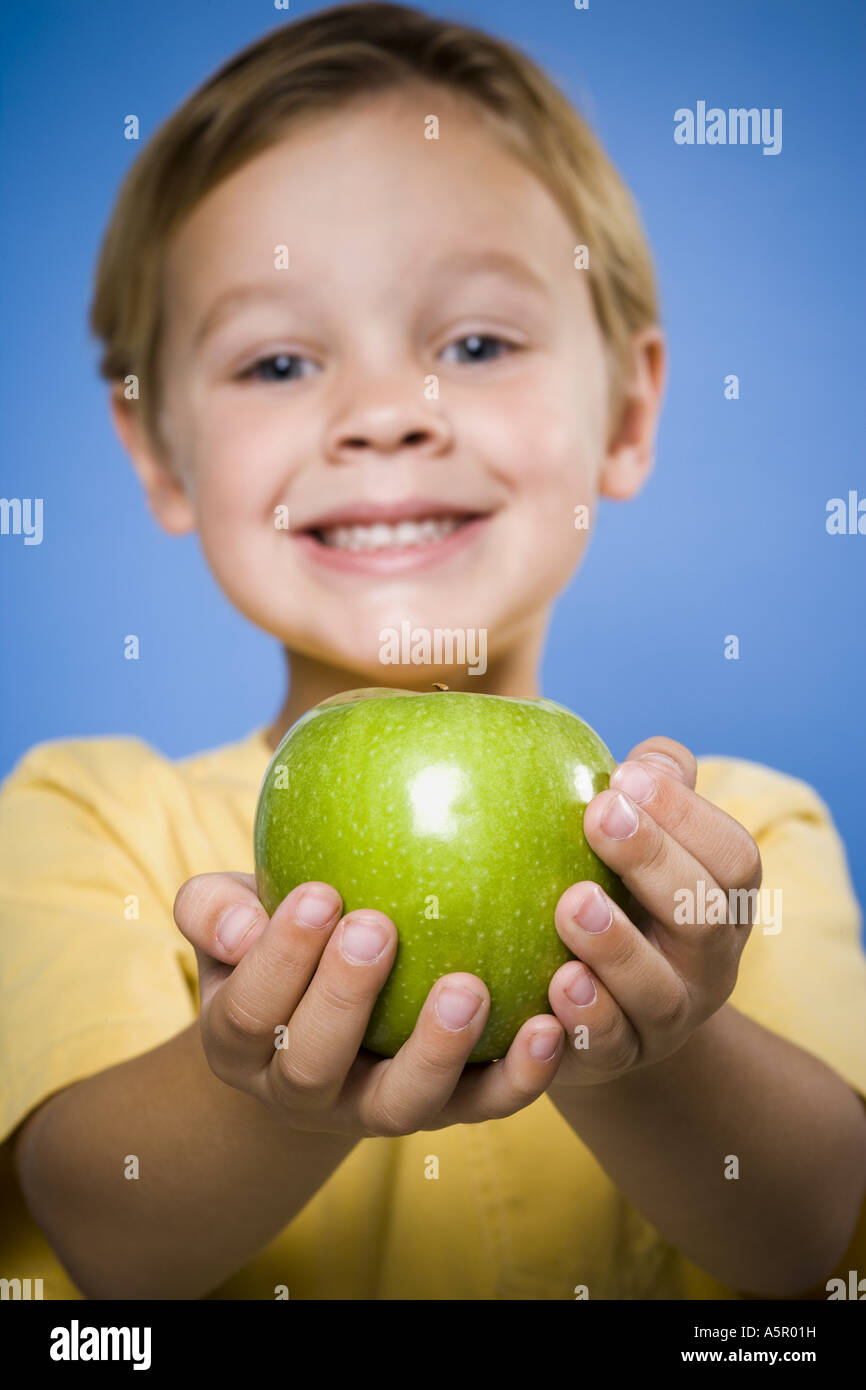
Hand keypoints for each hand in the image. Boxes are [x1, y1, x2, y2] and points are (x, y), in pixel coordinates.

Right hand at [173, 874, 565, 1136]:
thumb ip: (214, 909)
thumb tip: (239, 923)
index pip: (249, 1011)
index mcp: (241, 1044)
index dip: (278, 958)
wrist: (323, 1021)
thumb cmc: (277, 942)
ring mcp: (376, 1108)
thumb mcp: (232, 918)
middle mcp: (302, 1091)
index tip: (317, 893)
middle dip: (343, 999)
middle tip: (376, 927)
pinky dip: (520, 1075)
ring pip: (402, 1104)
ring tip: (468, 987)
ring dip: (436, 1050)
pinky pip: (484, 1104)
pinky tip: (550, 1024)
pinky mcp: (447, 1110)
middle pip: (312, 1067)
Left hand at [546, 736, 761, 1086]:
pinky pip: (610, 1048)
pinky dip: (587, 1019)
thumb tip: (647, 760)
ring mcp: (667, 1018)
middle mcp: (708, 963)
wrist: (602, 1007)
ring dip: (617, 947)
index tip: (625, 777)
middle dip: (655, 862)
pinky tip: (555, 984)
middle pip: (705, 917)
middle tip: (599, 816)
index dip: (686, 816)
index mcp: (722, 901)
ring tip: (571, 905)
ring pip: (658, 991)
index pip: (732, 858)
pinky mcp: (618, 1059)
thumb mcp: (640, 840)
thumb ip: (651, 791)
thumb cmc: (618, 893)